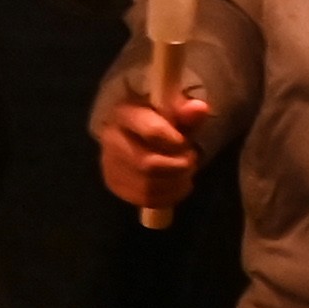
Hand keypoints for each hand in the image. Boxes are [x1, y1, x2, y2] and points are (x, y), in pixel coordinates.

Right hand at [99, 82, 213, 214]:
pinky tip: (174, 185)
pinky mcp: (113, 183)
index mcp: (126, 113)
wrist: (141, 135)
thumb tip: (199, 108)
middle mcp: (111, 138)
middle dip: (178, 167)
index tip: (186, 144)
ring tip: (184, 173)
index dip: (176, 143)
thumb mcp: (178, 114)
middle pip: (148, 165)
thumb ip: (188, 114)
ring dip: (175, 183)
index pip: (152, 132)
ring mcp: (109, 163)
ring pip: (148, 186)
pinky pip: (145, 199)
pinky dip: (168, 196)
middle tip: (190, 161)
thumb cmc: (164, 122)